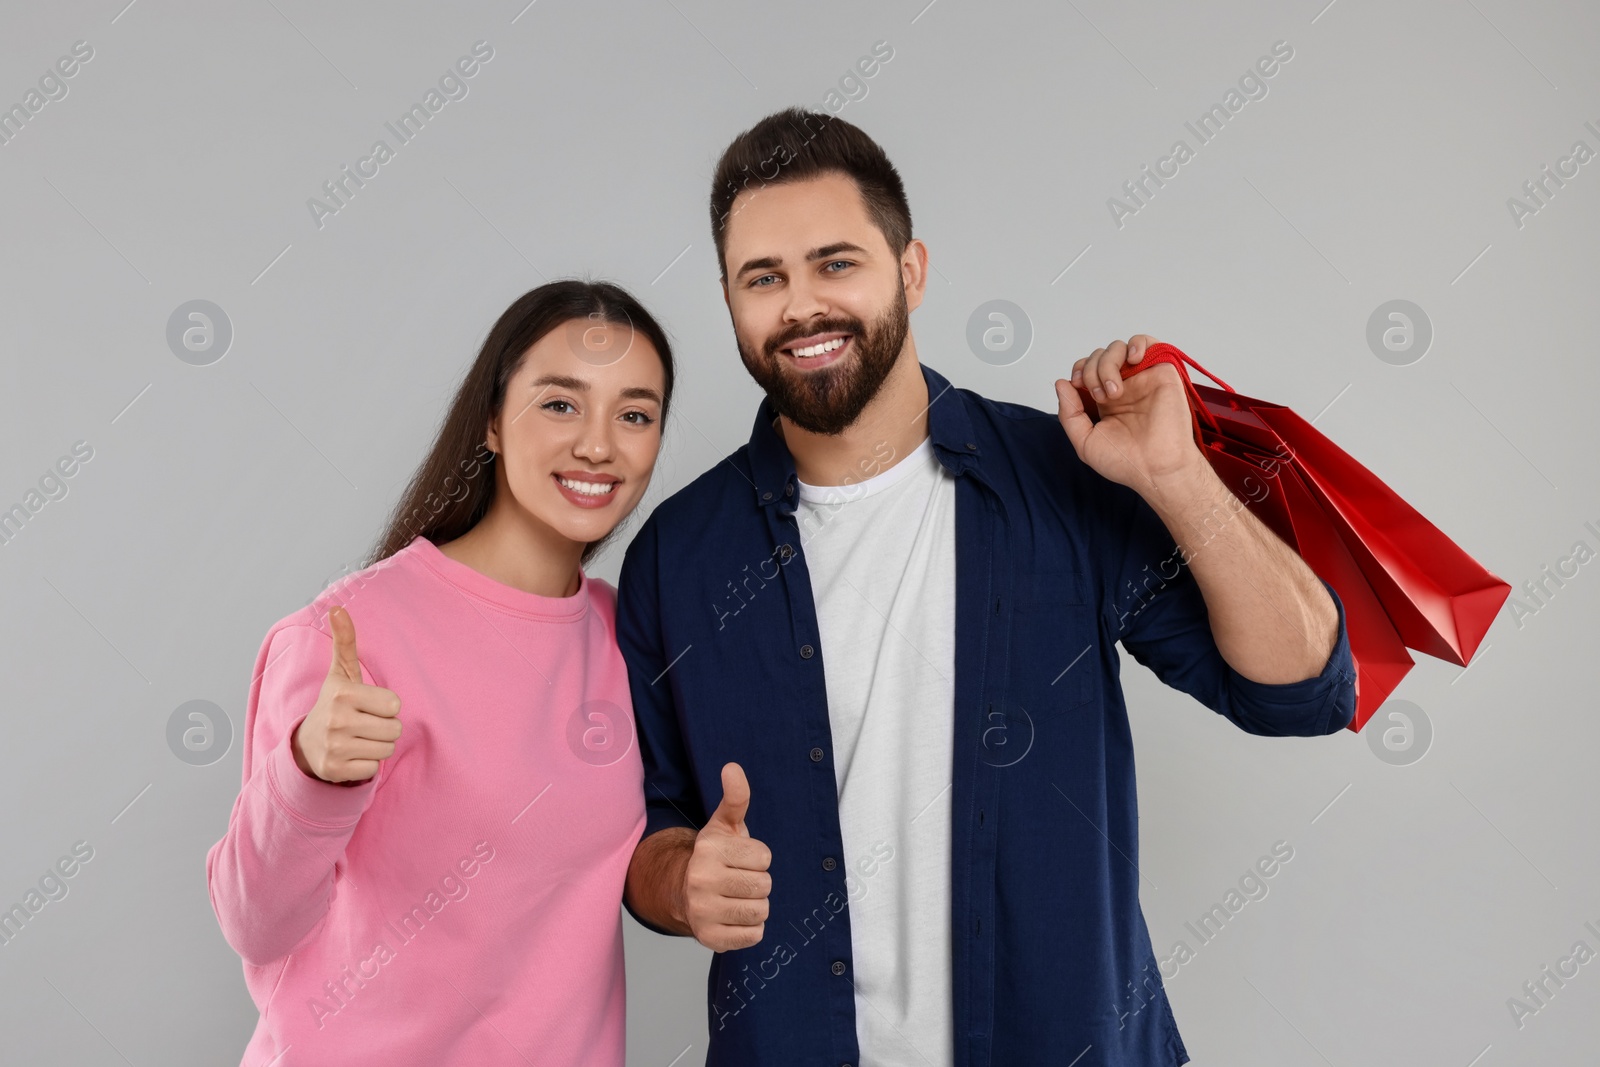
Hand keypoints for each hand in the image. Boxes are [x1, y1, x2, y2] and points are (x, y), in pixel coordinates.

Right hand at [291, 605, 401, 783]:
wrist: (306, 744)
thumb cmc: (335, 703)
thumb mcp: (341, 672)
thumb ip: (345, 641)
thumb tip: (337, 608)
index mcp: (342, 694)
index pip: (395, 705)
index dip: (385, 705)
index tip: (367, 705)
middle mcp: (336, 721)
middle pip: (394, 729)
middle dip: (384, 727)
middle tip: (363, 723)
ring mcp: (334, 748)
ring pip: (387, 749)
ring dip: (377, 745)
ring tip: (358, 738)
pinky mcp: (335, 771)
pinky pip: (374, 768)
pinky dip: (367, 764)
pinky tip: (351, 754)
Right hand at [683, 763, 771, 951]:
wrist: (684, 892)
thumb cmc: (715, 857)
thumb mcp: (725, 824)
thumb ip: (735, 798)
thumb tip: (732, 768)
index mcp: (708, 850)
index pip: (764, 858)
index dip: (758, 859)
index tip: (740, 859)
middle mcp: (700, 880)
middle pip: (764, 886)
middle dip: (758, 883)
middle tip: (739, 880)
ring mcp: (703, 911)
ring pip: (761, 911)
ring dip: (755, 905)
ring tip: (736, 897)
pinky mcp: (710, 938)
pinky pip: (754, 935)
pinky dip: (750, 928)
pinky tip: (733, 916)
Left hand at [1055, 334, 1203, 491]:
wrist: (1157, 469)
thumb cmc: (1127, 462)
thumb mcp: (1085, 442)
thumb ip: (1069, 414)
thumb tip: (1061, 384)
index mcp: (1105, 401)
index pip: (1086, 371)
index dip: (1078, 373)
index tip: (1076, 387)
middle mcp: (1123, 386)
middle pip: (1098, 357)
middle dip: (1091, 372)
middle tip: (1099, 396)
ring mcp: (1141, 379)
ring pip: (1117, 348)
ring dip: (1108, 363)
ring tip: (1115, 390)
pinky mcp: (1161, 373)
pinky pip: (1148, 342)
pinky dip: (1135, 344)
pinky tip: (1132, 361)